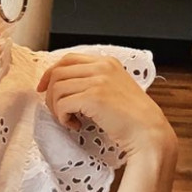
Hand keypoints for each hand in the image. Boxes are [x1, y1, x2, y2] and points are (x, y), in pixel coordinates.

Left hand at [37, 53, 175, 159]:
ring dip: (56, 107)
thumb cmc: (131, 116)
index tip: (43, 87)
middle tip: (57, 110)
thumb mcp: (113, 87)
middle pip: (57, 72)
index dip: (50, 73)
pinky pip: (62, 104)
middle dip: (50, 93)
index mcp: (106, 62)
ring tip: (69, 119)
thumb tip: (60, 84)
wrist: (148, 133)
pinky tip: (75, 125)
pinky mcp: (94, 97)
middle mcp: (102, 67)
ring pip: (57, 88)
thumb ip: (92, 80)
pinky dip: (63, 117)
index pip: (67, 59)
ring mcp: (98, 81)